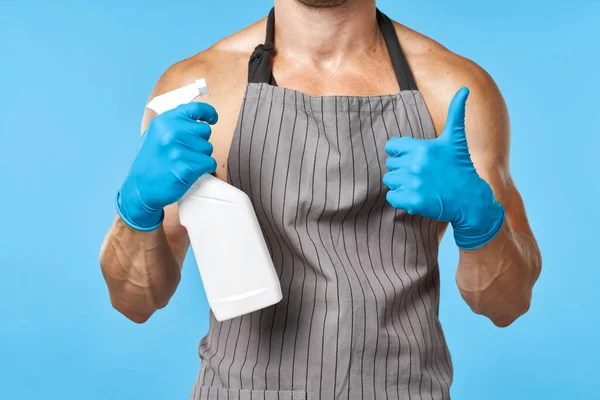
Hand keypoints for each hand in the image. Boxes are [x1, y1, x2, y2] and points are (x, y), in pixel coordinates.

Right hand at [116, 102, 218, 230]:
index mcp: (164, 121)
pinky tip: (189, 172)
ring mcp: (178, 150)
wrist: (140, 189)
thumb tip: (196, 116)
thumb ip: (173, 124)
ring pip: (208, 148)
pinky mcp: (186, 167)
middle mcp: (171, 132)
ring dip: (201, 157)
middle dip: (200, 142)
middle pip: (205, 130)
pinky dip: (204, 169)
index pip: (195, 108)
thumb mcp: (155, 135)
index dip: (208, 112)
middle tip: (185, 153)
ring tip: (183, 164)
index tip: (213, 118)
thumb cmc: (150, 162)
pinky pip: (209, 163)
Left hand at [383, 87, 504, 249]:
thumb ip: (456, 113)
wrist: (471, 200)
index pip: (391, 147)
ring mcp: (413, 183)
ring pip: (390, 181)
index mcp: (422, 147)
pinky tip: (417, 196)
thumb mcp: (456, 140)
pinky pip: (392, 197)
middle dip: (403, 169)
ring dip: (401, 184)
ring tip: (420, 185)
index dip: (400, 152)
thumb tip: (464, 89)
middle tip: (421, 174)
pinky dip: (401, 199)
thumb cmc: (461, 167)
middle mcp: (416, 164)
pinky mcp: (412, 201)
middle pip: (391, 165)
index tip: (414, 158)